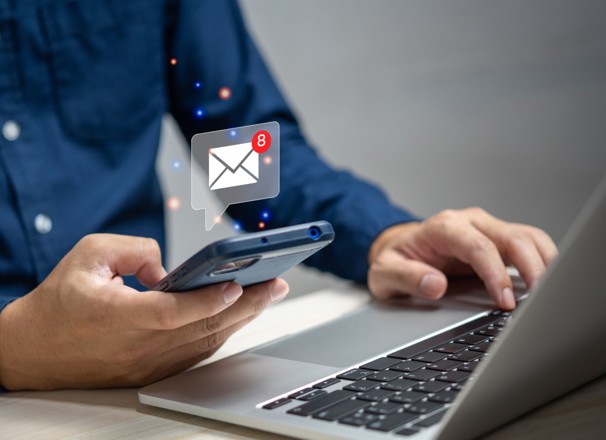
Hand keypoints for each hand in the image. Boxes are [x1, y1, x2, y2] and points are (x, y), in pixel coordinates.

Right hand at [0, 234, 288, 389]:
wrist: (32, 350)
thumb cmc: (59, 300)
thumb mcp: (89, 255)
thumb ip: (134, 249)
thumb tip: (169, 267)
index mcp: (120, 318)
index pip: (175, 313)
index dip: (210, 299)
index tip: (239, 283)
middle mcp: (138, 347)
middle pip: (203, 328)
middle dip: (247, 304)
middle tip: (276, 283)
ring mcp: (147, 364)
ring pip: (205, 342)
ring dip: (241, 318)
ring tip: (268, 294)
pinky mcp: (152, 370)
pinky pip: (196, 352)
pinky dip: (222, 331)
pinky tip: (240, 314)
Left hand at [368, 208, 556, 309]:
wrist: (398, 248)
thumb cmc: (394, 260)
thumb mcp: (385, 274)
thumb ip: (406, 278)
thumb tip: (434, 285)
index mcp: (442, 227)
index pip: (478, 246)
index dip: (496, 273)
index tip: (505, 301)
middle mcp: (468, 223)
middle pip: (512, 237)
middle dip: (532, 267)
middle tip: (540, 300)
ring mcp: (485, 229)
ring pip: (527, 237)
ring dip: (544, 263)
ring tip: (550, 293)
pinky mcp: (497, 240)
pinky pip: (528, 245)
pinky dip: (543, 261)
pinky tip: (546, 283)